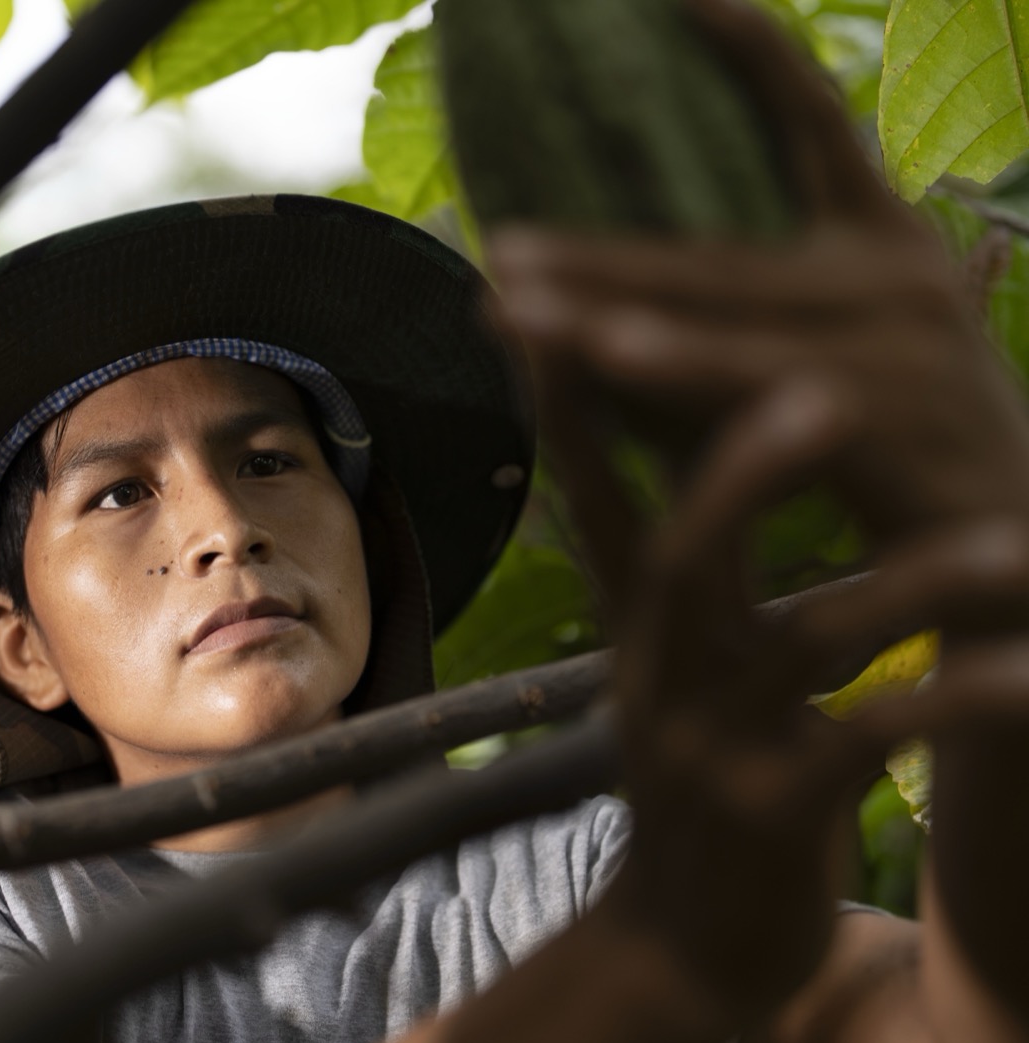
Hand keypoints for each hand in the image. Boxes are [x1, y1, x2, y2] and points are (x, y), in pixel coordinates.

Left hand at [483, 0, 1028, 608]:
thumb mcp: (832, 368)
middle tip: (496, 245)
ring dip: (608, 305)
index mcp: (886, 245)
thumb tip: (592, 309)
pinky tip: (603, 359)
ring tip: (514, 298)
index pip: (815, 126)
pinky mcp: (893, 412)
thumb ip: (736, 327)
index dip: (754, 54)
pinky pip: (757, 388)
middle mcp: (897, 275)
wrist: (1013, 559)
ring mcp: (901, 339)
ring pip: (723, 315)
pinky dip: (678, 371)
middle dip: (596, 253)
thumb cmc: (904, 456)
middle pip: (717, 252)